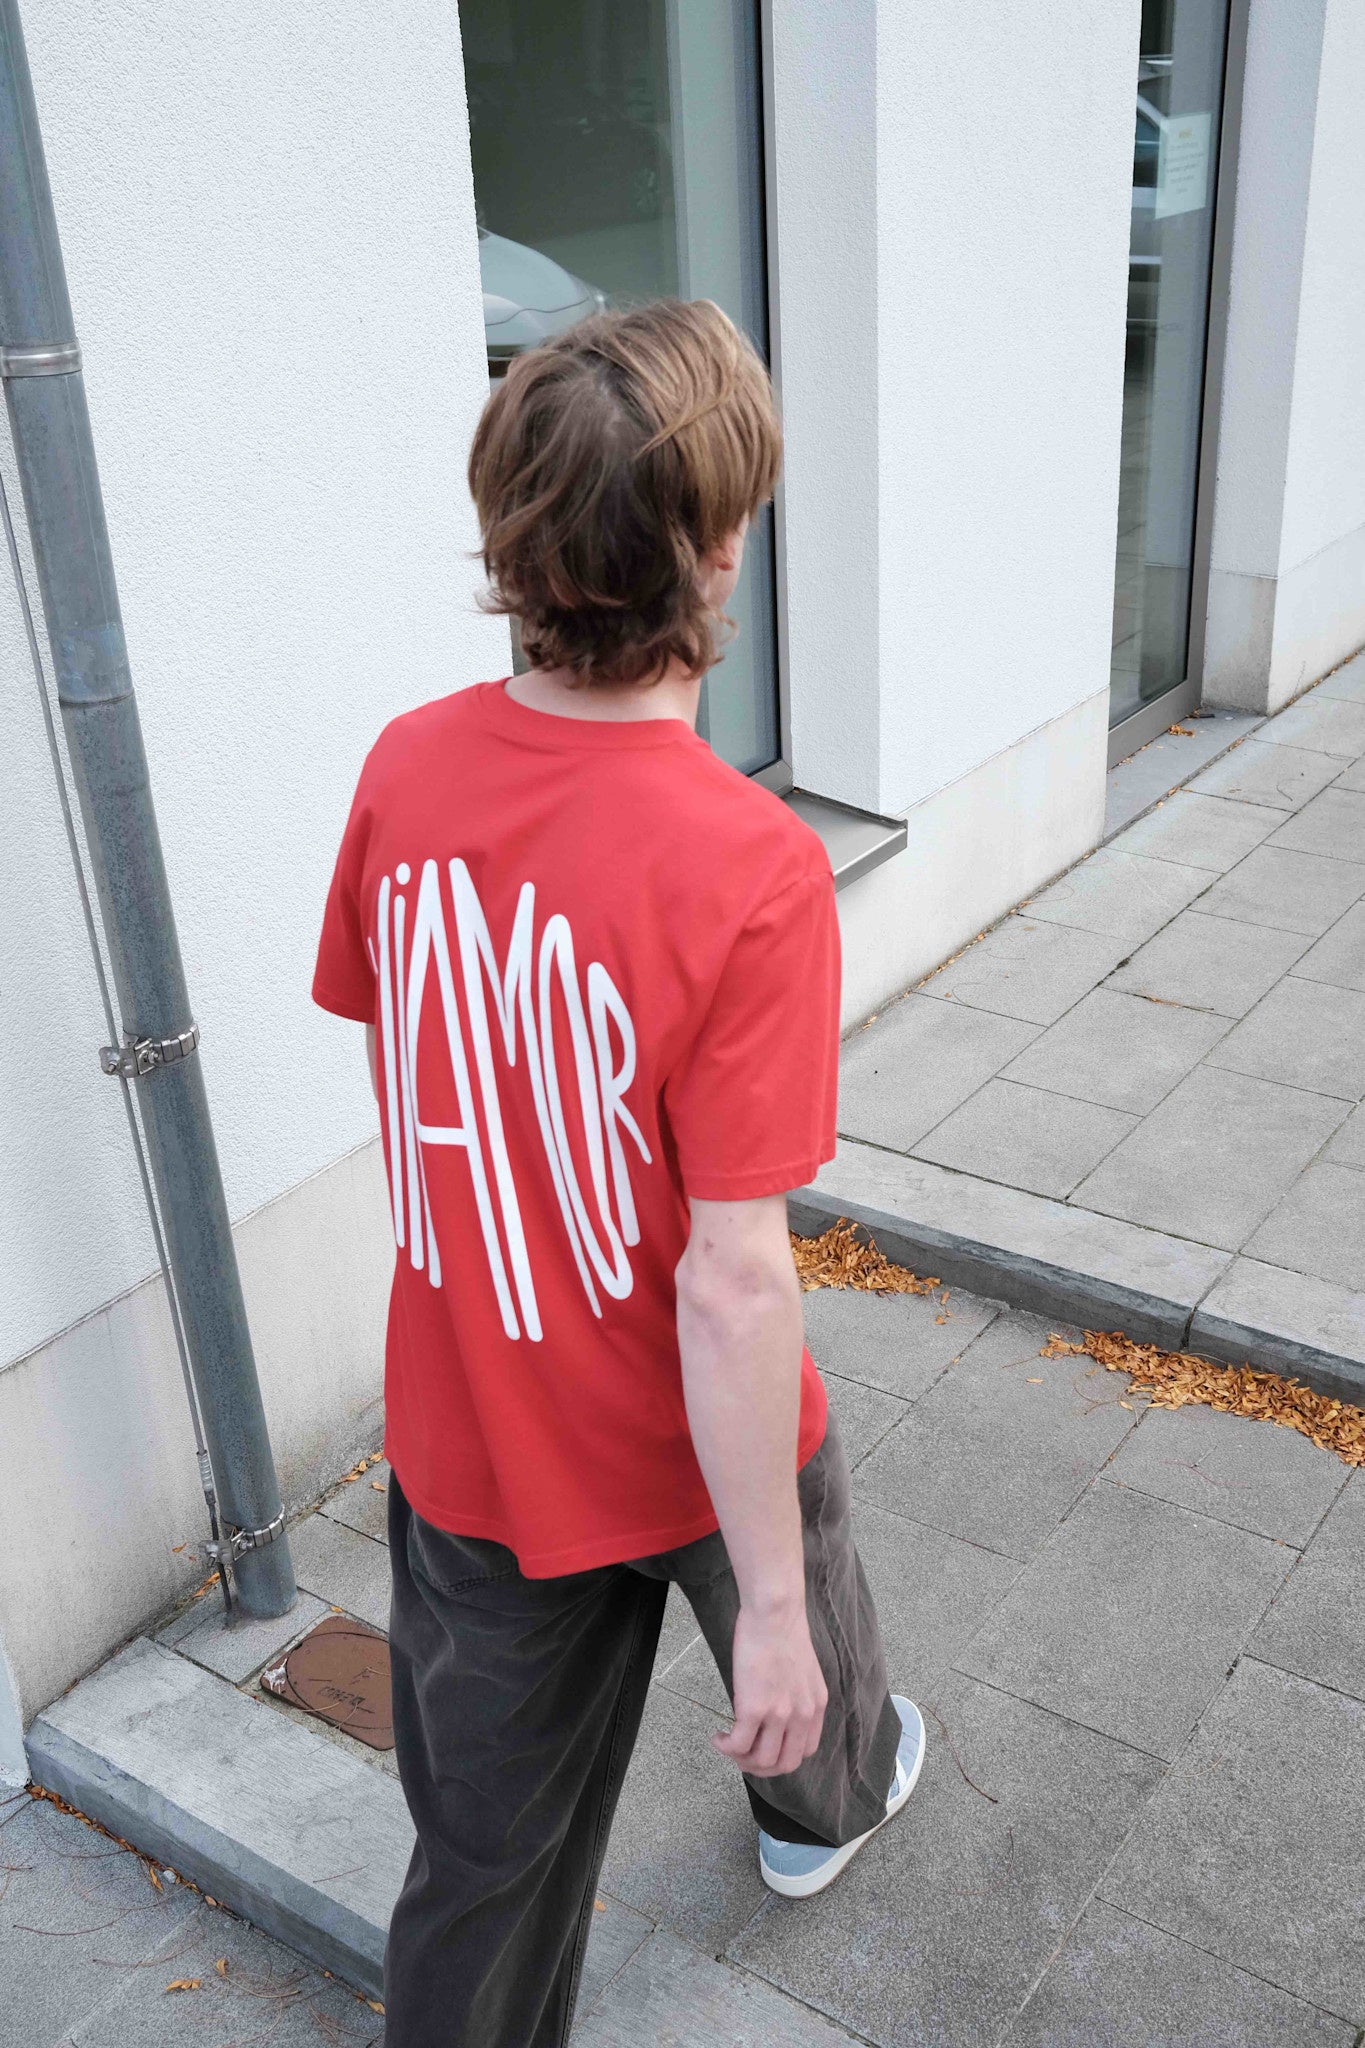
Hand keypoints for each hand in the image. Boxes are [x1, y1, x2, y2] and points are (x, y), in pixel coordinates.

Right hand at [713, 1603, 827, 1777]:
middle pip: (785, 1764)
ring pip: (762, 1761)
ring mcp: (779, 1714)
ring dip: (741, 1760)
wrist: (774, 1613)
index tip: (763, 1748)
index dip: (782, 1757)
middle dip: (761, 1768)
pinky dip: (726, 1747)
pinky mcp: (754, 1707)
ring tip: (727, 1745)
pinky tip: (718, 1737)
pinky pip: (739, 1744)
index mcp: (815, 1706)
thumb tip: (775, 1709)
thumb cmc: (783, 1630)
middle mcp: (802, 1715)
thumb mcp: (802, 1670)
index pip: (804, 1751)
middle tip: (743, 1757)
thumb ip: (795, 1695)